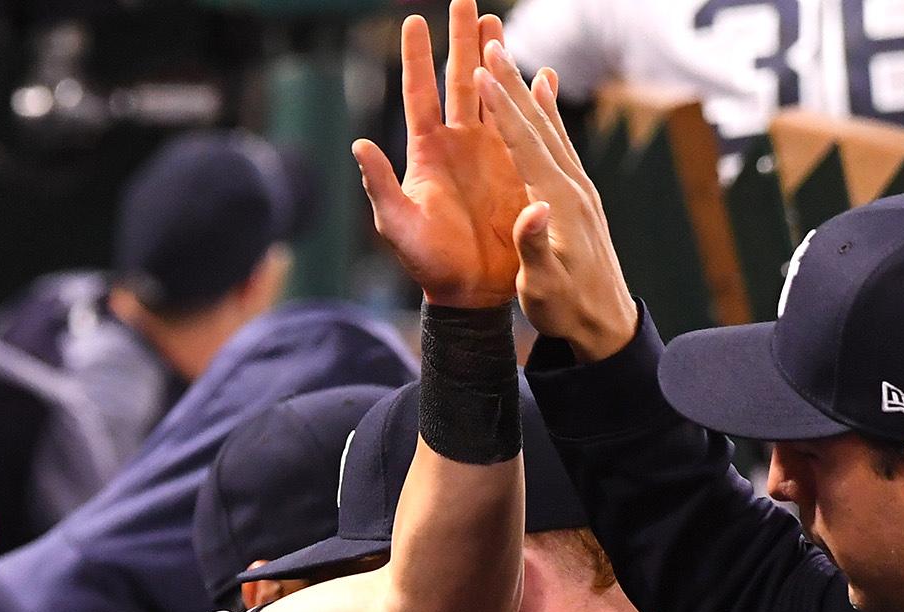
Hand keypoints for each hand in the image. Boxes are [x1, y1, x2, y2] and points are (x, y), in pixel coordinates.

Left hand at [357, 0, 527, 307]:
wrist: (469, 290)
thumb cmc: (428, 263)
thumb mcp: (397, 225)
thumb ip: (380, 185)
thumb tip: (359, 144)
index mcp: (426, 152)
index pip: (419, 93)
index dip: (416, 58)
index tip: (414, 21)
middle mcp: (457, 143)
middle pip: (459, 79)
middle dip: (461, 40)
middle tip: (465, 0)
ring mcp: (488, 152)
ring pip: (493, 93)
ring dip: (496, 57)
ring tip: (496, 21)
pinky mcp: (517, 166)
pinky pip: (526, 124)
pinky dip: (535, 97)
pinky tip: (544, 73)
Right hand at [477, 39, 638, 360]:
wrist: (604, 323)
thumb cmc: (566, 309)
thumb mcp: (544, 287)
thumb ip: (536, 248)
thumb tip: (533, 211)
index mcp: (557, 203)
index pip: (525, 144)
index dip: (501, 106)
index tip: (479, 69)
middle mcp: (572, 185)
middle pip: (536, 122)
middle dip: (509, 80)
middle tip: (487, 40)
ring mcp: (579, 186)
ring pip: (548, 124)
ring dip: (523, 87)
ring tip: (504, 53)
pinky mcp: (580, 193)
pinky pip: (559, 140)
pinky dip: (547, 109)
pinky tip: (543, 88)